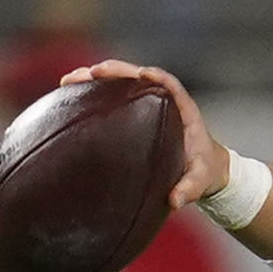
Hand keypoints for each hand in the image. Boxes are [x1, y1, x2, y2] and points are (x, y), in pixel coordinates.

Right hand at [62, 59, 224, 205]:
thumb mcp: (200, 181)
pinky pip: (112, 96)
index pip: (171, 85)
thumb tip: (175, 200)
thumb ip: (190, 189)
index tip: (142, 75)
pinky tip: (68, 93)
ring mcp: (146, 104)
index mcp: (184, 111)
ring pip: (120, 83)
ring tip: (68, 79)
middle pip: (138, 77)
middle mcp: (163, 101)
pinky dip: (91, 91)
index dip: (157, 77)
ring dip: (95, 77)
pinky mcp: (133, 111)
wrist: (204, 170)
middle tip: (91, 72)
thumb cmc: (204, 171)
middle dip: (115, 71)